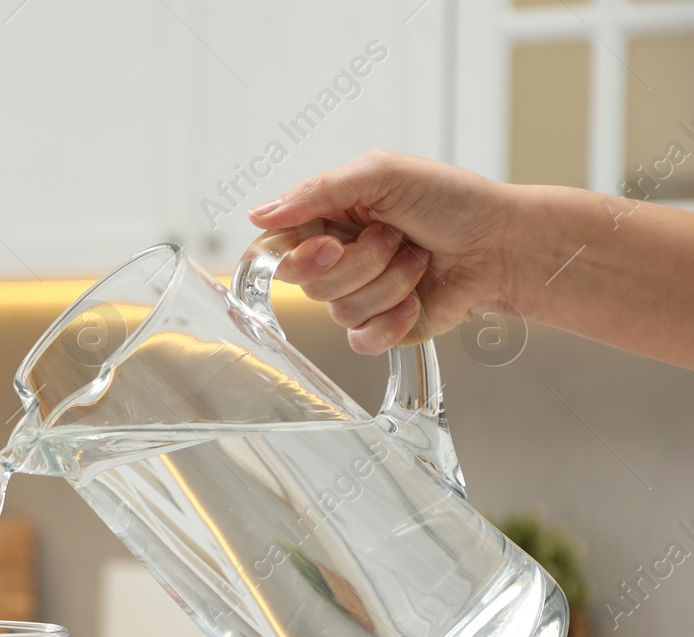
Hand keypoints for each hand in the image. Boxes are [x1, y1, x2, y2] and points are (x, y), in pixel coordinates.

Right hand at [248, 151, 518, 354]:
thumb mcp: (381, 173)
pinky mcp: (380, 327)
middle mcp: (336, 260)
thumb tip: (257, 214)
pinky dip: (393, 320)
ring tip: (419, 258)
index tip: (332, 243)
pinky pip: (361, 340)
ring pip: (339, 310)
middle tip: (394, 236)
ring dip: (389, 282)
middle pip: (309, 284)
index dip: (297, 257)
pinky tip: (417, 298)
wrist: (502, 243)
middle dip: (361, 261)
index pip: (276, 249)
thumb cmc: (450, 200)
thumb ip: (316, 190)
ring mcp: (357, 295)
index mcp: (326, 219)